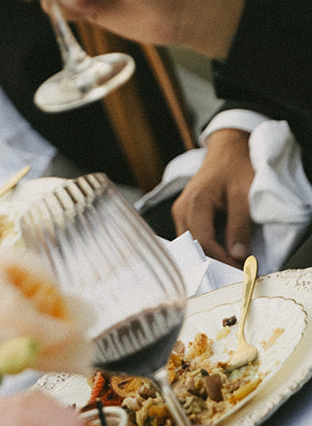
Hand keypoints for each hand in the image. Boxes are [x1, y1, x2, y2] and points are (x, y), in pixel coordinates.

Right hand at [171, 129, 254, 266]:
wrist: (227, 150)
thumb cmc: (236, 169)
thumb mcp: (244, 195)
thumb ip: (240, 225)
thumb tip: (238, 257)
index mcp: (195, 202)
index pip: (204, 243)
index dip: (223, 261)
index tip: (242, 272)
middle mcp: (182, 208)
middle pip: (193, 247)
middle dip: (214, 264)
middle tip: (235, 276)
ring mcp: (180, 211)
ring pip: (190, 245)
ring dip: (208, 258)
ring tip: (228, 268)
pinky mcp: (184, 214)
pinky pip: (191, 238)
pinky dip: (204, 249)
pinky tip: (219, 255)